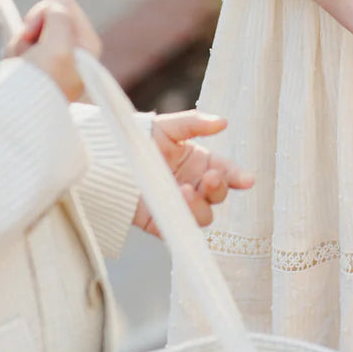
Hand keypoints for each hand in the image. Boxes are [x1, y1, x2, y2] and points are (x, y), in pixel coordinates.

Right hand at [11, 0, 100, 101]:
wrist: (15, 119)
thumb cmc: (41, 85)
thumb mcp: (55, 47)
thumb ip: (59, 16)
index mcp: (87, 44)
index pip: (64, 5)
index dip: (45, 13)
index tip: (36, 32)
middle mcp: (73, 50)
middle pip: (45, 18)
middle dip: (29, 31)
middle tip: (28, 54)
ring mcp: (53, 59)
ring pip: (29, 32)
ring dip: (19, 45)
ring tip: (21, 66)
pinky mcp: (35, 68)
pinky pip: (19, 48)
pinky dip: (14, 55)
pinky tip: (14, 69)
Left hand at [134, 111, 253, 235]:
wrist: (106, 158)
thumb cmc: (140, 138)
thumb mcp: (169, 126)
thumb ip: (195, 123)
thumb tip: (223, 122)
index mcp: (200, 164)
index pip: (226, 173)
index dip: (238, 177)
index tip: (247, 180)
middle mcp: (193, 185)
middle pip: (218, 195)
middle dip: (219, 187)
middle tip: (209, 177)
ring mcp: (178, 205)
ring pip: (204, 216)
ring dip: (200, 205)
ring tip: (184, 190)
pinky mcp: (160, 221)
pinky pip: (179, 228)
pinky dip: (182, 222)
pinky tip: (175, 206)